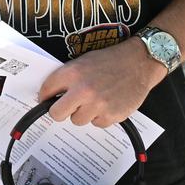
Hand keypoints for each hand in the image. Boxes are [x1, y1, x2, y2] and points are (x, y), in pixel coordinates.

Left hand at [36, 39, 162, 127]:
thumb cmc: (110, 61)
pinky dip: (101, 117)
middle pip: (57, 114)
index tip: (47, 100)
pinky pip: (97, 124)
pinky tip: (108, 104)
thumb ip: (67, 78)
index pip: (46, 91)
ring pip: (77, 121)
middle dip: (60, 111)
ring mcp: (98, 105)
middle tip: (67, 107)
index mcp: (72, 73)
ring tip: (95, 100)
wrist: (139, 62)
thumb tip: (51, 95)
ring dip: (83, 114)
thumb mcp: (83, 61)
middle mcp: (83, 90)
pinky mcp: (112, 115)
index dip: (45, 97)